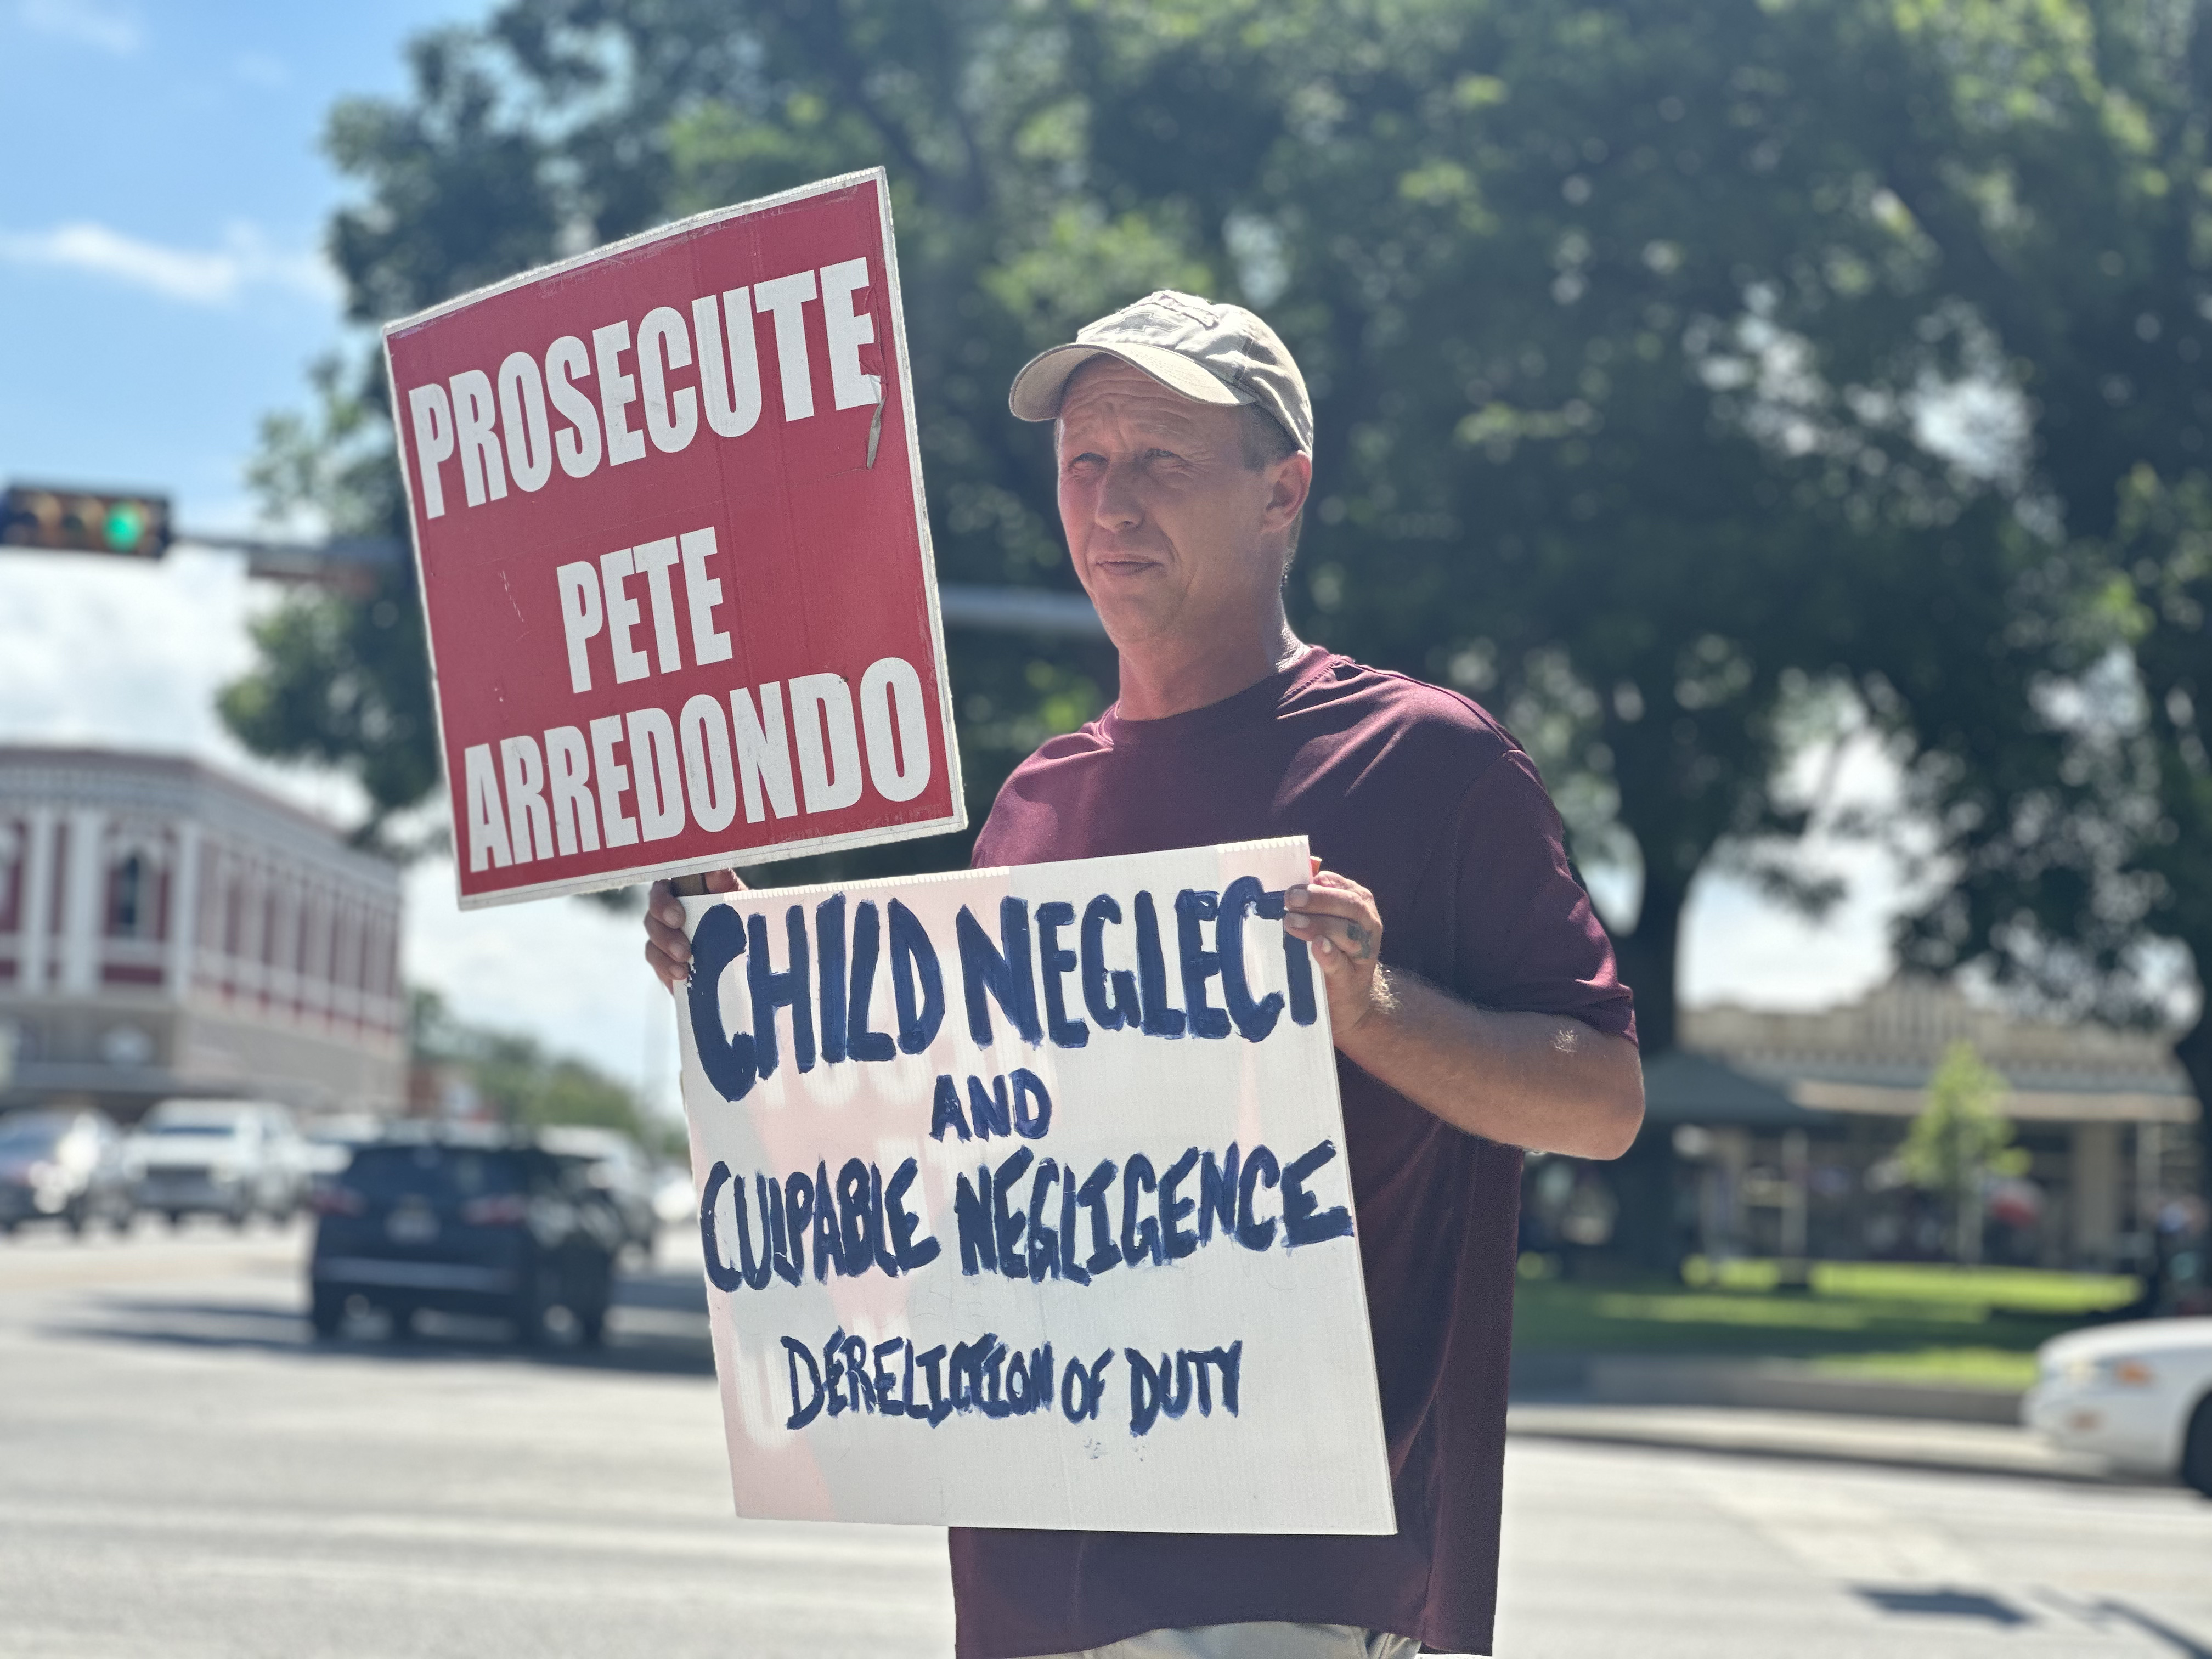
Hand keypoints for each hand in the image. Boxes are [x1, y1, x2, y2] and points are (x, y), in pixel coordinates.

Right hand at [644, 870, 745, 987]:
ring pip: (652, 934)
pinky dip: (667, 966)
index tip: (678, 914)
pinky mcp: (663, 958)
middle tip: (679, 925)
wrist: (742, 958)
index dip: (663, 897)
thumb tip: (716, 869)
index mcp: (685, 890)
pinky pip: (656, 959)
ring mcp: (663, 934)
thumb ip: (725, 883)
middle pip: (653, 908)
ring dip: (666, 944)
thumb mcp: (736, 899)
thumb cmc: (737, 919)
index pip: (664, 886)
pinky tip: (682, 973)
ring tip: (685, 957)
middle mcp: (668, 909)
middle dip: (663, 916)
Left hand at [1282, 858, 1388, 1038]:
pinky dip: (1330, 953)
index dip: (1319, 885)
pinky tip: (1317, 946)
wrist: (1349, 1000)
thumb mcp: (1325, 917)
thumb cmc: (1331, 950)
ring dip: (1319, 924)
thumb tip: (1308, 860)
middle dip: (1320, 900)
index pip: (1343, 887)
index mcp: (1360, 905)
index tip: (1293, 885)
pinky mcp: (1351, 980)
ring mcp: (1363, 954)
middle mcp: (1368, 926)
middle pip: (1349, 906)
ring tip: (1292, 922)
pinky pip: (1342, 964)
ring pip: (1348, 933)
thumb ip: (1316, 891)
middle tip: (1290, 899)